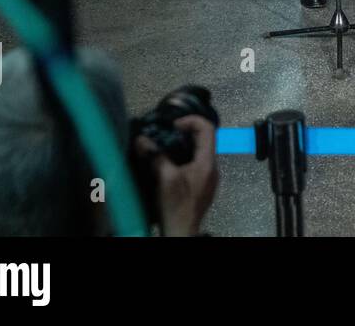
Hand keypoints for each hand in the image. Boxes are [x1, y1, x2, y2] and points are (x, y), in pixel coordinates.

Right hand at [135, 115, 218, 235]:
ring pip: (200, 152)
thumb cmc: (177, 206)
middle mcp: (213, 167)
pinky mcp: (202, 186)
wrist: (182, 232)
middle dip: (186, 133)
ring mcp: (209, 178)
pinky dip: (184, 159)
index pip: (208, 129)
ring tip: (165, 147)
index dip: (191, 121)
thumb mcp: (165, 179)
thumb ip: (156, 157)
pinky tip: (169, 165)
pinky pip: (196, 164)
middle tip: (166, 134)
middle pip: (204, 140)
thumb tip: (141, 140)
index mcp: (208, 162)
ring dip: (183, 146)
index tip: (174, 125)